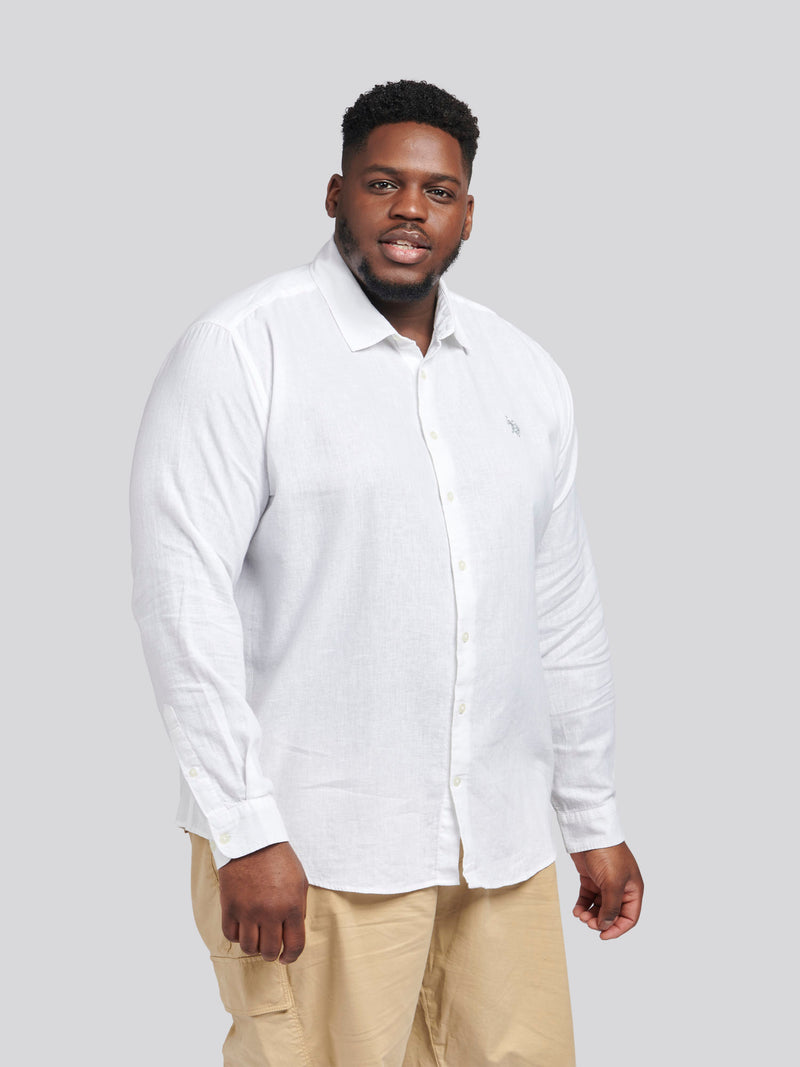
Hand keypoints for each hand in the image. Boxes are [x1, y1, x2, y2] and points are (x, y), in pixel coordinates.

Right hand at [218, 841, 308, 963]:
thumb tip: (292, 933)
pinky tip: (242, 926)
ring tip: (256, 935)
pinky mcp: (230, 906)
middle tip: (270, 945)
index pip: (295, 945)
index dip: (291, 956)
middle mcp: (270, 912)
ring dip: (253, 946)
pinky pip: (231, 935)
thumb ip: (298, 909)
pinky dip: (236, 935)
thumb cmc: (279, 859)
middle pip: (269, 951)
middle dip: (271, 952)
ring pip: (248, 948)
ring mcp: (248, 911)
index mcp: (291, 906)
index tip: (285, 957)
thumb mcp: (299, 881)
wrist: (252, 840)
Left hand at [570, 841, 642, 939]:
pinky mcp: (592, 878)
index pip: (629, 917)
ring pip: (599, 907)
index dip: (617, 928)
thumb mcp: (612, 884)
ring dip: (590, 914)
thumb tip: (606, 926)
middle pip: (613, 914)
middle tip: (588, 922)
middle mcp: (621, 888)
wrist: (589, 833)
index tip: (603, 935)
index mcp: (633, 889)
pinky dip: (583, 905)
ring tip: (581, 915)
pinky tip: (576, 910)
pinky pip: (588, 897)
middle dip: (601, 921)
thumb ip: (611, 907)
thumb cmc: (607, 853)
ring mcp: (606, 883)